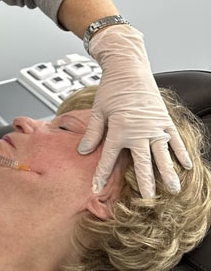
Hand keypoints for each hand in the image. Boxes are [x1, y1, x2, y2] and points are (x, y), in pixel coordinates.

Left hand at [78, 25, 191, 198]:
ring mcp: (155, 127)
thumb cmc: (112, 88)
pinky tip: (186, 166)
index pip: (110, 159)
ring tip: (173, 190)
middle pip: (143, 163)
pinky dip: (181, 153)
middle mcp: (140, 131)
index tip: (96, 189)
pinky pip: (176, 140)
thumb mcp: (98, 111)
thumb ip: (93, 133)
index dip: (101, 175)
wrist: (129, 68)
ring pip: (163, 155)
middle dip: (145, 184)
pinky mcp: (165, 120)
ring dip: (168, 173)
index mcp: (120, 129)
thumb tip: (84, 152)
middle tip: (148, 201)